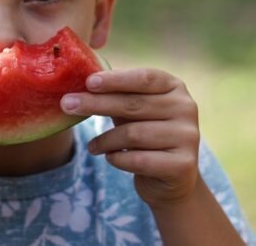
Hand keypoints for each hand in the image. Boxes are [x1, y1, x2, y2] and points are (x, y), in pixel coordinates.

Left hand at [60, 68, 200, 208]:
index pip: (144, 78)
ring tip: (92, 146)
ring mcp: (188, 136)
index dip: (115, 79)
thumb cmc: (145, 133)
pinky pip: (138, 160)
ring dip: (105, 140)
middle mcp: (186, 108)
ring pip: (133, 134)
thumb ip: (115, 96)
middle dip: (96, 104)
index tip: (88, 82)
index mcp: (175, 87)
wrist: (171, 177)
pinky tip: (109, 157)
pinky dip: (117, 158)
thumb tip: (77, 84)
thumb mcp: (133, 111)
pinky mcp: (183, 164)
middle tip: (67, 105)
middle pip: (134, 105)